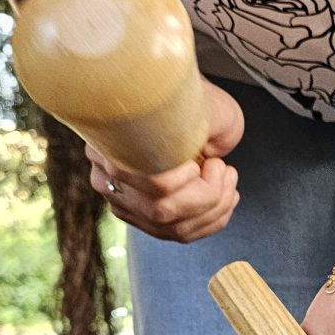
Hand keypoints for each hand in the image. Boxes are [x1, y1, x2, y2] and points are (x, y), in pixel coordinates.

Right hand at [87, 79, 244, 242]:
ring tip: (228, 182)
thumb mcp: (194, 101)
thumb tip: (203, 154)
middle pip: (160, 211)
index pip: (145, 179)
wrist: (178, 106)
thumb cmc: (186, 101)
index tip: (206, 160)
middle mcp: (106, 175)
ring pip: (172, 227)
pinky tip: (225, 199)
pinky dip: (210, 221)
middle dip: (207, 196)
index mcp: (109, 140)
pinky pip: (178, 233)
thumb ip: (193, 124)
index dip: (183, 179)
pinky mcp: (142, 218)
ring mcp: (122, 201)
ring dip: (214, 209)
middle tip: (223, 170)